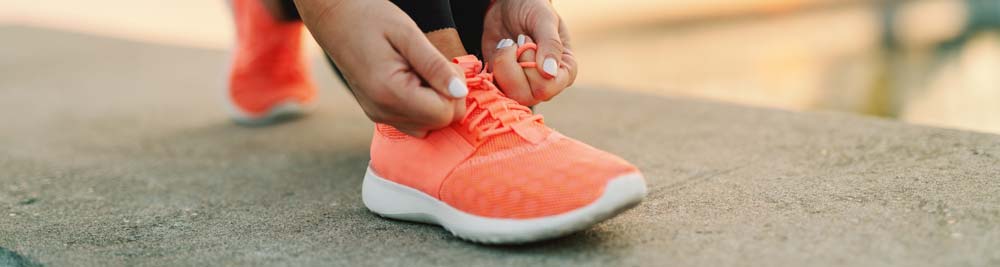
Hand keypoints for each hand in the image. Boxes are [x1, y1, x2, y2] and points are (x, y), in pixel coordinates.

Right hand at [295, 0, 467, 136]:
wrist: (334, 19)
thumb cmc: (370, 18)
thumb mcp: (408, 34)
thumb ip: (435, 65)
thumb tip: (461, 91)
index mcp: (390, 93)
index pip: (444, 114)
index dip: (454, 91)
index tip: (444, 65)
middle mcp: (383, 112)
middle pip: (439, 123)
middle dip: (447, 96)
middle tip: (433, 65)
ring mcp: (379, 115)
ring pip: (428, 125)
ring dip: (435, 101)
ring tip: (420, 70)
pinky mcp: (378, 113)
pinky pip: (413, 122)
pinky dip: (422, 105)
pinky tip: (413, 80)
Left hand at [481, 0, 577, 106]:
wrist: (509, 4)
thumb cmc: (532, 8)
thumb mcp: (544, 19)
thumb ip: (550, 44)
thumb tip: (550, 73)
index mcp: (565, 71)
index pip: (546, 87)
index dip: (530, 65)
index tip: (526, 39)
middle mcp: (547, 84)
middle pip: (526, 96)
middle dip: (514, 64)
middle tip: (517, 41)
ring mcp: (525, 87)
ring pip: (508, 95)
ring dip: (502, 64)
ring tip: (508, 44)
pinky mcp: (505, 84)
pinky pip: (494, 89)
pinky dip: (492, 67)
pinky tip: (501, 50)